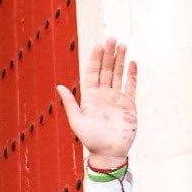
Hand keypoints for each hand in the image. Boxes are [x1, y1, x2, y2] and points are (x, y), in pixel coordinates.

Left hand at [56, 38, 137, 167]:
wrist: (110, 153)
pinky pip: (131, 86)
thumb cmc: (91, 140)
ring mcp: (117, 99)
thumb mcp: (76, 121)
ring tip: (122, 45)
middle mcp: (103, 95)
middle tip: (111, 39)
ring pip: (118, 74)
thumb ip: (69, 103)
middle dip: (108, 54)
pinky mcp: (129, 104)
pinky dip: (132, 74)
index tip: (99, 46)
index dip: (95, 59)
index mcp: (90, 97)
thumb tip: (58, 86)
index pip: (92, 73)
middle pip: (106, 70)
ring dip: (120, 60)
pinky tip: (132, 63)